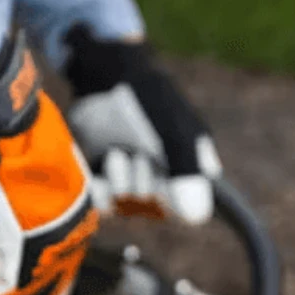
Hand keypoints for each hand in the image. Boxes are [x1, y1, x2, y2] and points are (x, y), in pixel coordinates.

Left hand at [61, 24, 220, 224]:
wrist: (106, 75)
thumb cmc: (148, 97)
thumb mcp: (174, 131)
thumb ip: (186, 170)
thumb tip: (196, 219)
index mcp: (192, 169)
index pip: (190, 212)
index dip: (173, 201)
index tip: (162, 181)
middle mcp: (164, 180)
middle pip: (155, 209)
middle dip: (145, 181)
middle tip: (139, 154)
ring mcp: (132, 180)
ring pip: (126, 205)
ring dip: (120, 180)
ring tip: (117, 153)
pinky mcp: (102, 178)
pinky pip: (101, 202)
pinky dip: (98, 189)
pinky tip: (99, 168)